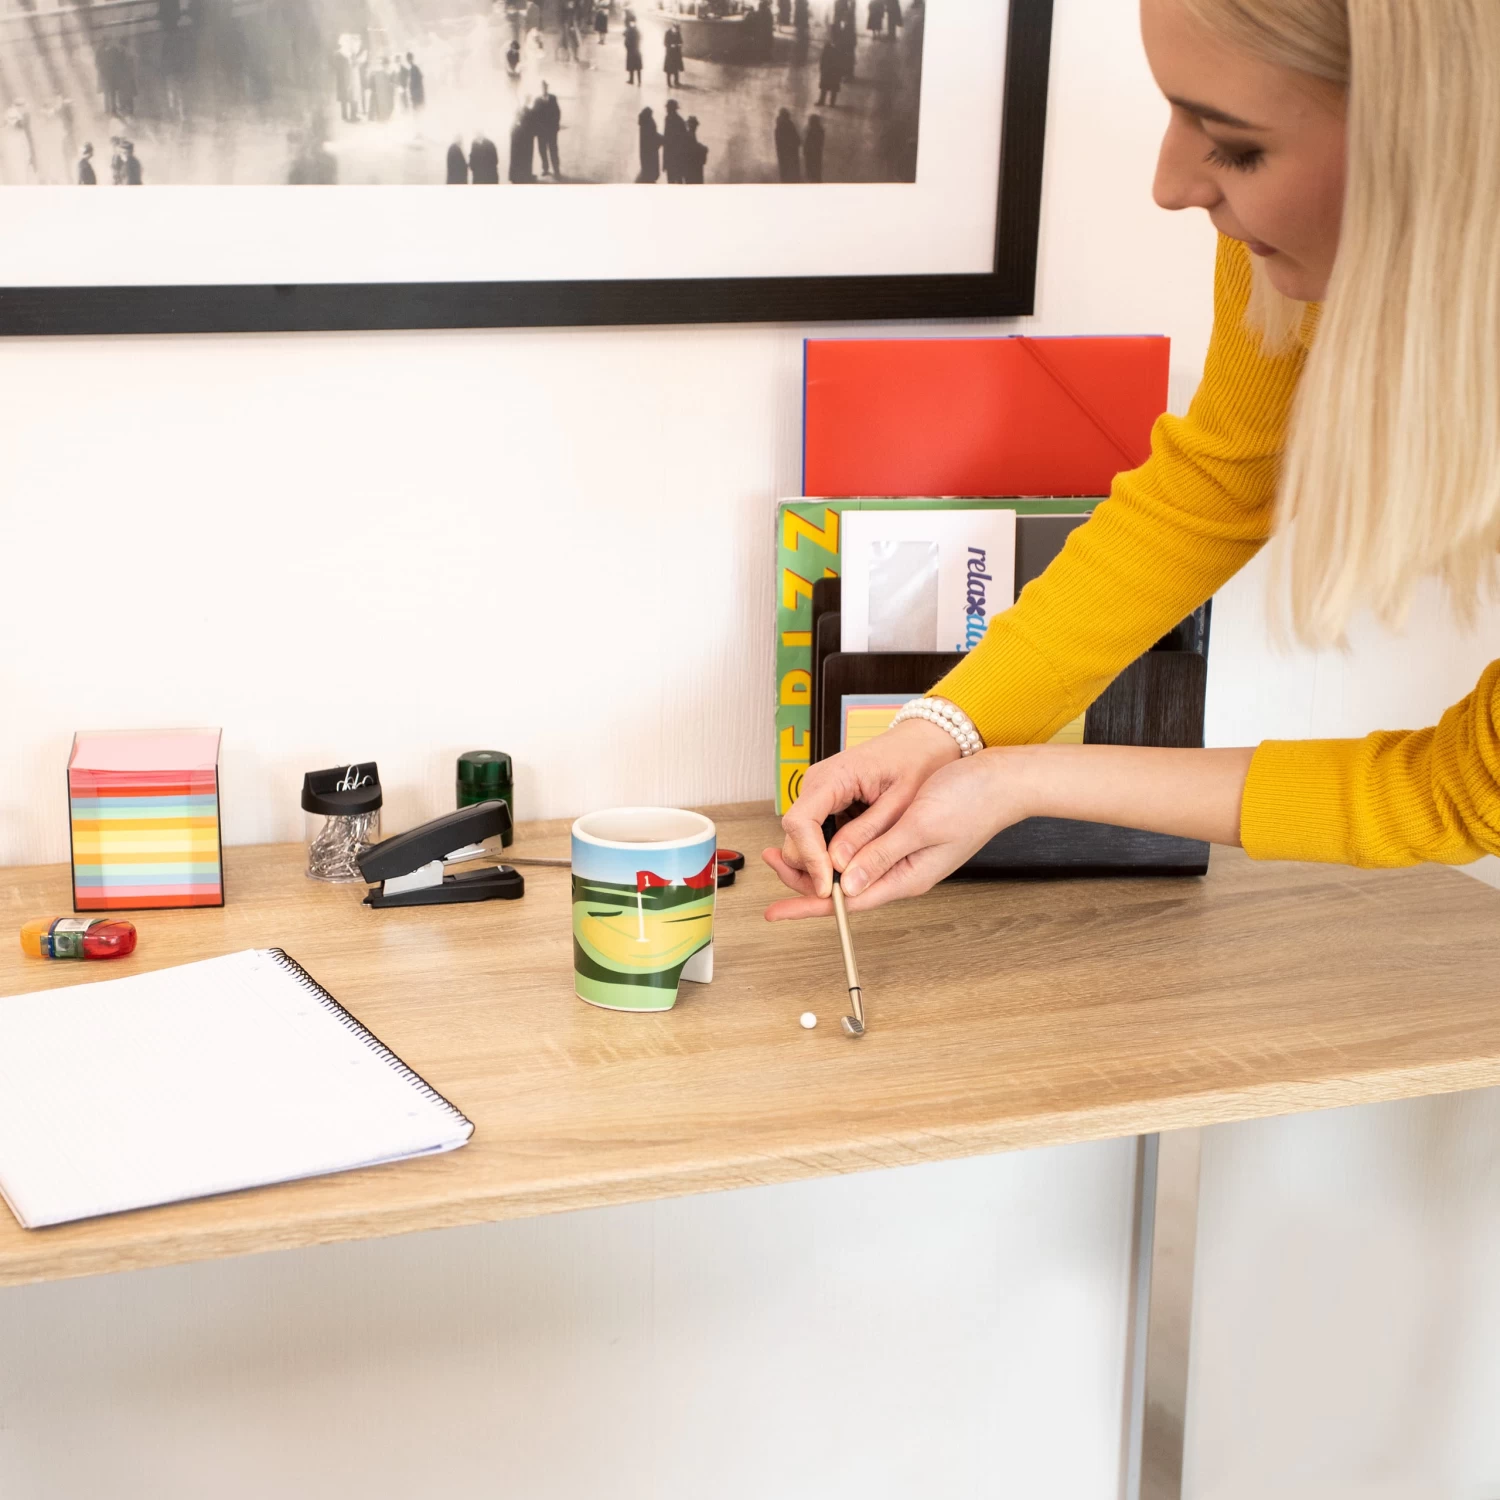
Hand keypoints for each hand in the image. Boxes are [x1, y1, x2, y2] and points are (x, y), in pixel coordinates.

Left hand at [765, 748, 1027, 919]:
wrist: (1003, 780)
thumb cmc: (972, 801)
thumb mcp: (920, 825)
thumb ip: (881, 854)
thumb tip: (844, 884)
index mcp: (907, 876)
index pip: (846, 901)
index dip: (806, 904)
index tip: (776, 911)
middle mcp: (903, 872)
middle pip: (843, 888)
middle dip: (803, 881)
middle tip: (769, 864)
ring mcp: (905, 857)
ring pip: (851, 870)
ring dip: (817, 864)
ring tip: (784, 853)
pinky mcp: (907, 839)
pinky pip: (864, 853)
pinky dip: (838, 850)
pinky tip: (822, 844)